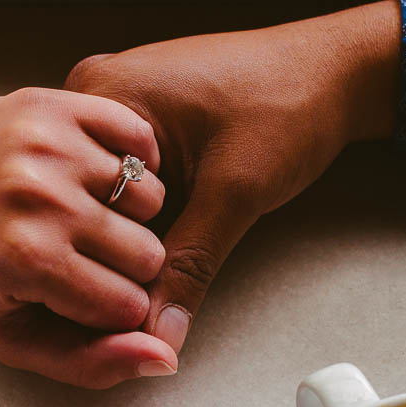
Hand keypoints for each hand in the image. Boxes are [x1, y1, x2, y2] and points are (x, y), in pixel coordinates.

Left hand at [0, 87, 176, 388]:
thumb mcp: (12, 336)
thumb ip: (90, 364)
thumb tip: (167, 359)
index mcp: (27, 260)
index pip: (129, 308)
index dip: (110, 310)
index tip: (76, 296)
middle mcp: (40, 198)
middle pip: (148, 255)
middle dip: (124, 267)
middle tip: (80, 257)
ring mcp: (49, 145)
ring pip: (154, 198)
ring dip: (129, 215)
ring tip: (86, 216)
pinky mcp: (57, 104)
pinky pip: (140, 140)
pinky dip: (134, 162)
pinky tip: (99, 178)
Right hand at [64, 1, 399, 354]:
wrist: (335, 69)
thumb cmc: (288, 104)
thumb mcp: (233, 193)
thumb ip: (188, 267)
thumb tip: (155, 337)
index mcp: (100, 94)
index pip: (70, 196)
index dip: (93, 254)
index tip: (114, 301)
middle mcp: (93, 92)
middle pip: (79, 197)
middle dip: (108, 246)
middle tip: (135, 293)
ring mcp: (115, 103)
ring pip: (100, 194)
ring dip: (124, 232)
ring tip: (150, 264)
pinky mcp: (140, 117)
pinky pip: (121, 178)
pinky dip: (139, 213)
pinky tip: (158, 235)